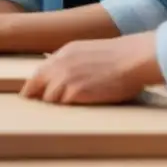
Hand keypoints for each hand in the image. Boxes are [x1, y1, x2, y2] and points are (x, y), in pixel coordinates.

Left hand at [20, 32, 162, 104]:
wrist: (133, 58)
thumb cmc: (120, 57)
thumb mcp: (88, 52)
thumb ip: (73, 62)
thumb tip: (66, 76)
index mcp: (63, 53)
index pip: (38, 73)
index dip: (35, 87)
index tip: (32, 97)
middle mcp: (59, 65)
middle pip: (36, 86)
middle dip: (37, 98)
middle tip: (37, 111)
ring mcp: (65, 78)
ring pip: (49, 98)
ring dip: (55, 106)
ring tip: (60, 114)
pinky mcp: (75, 92)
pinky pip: (63, 105)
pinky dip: (66, 111)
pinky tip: (72, 115)